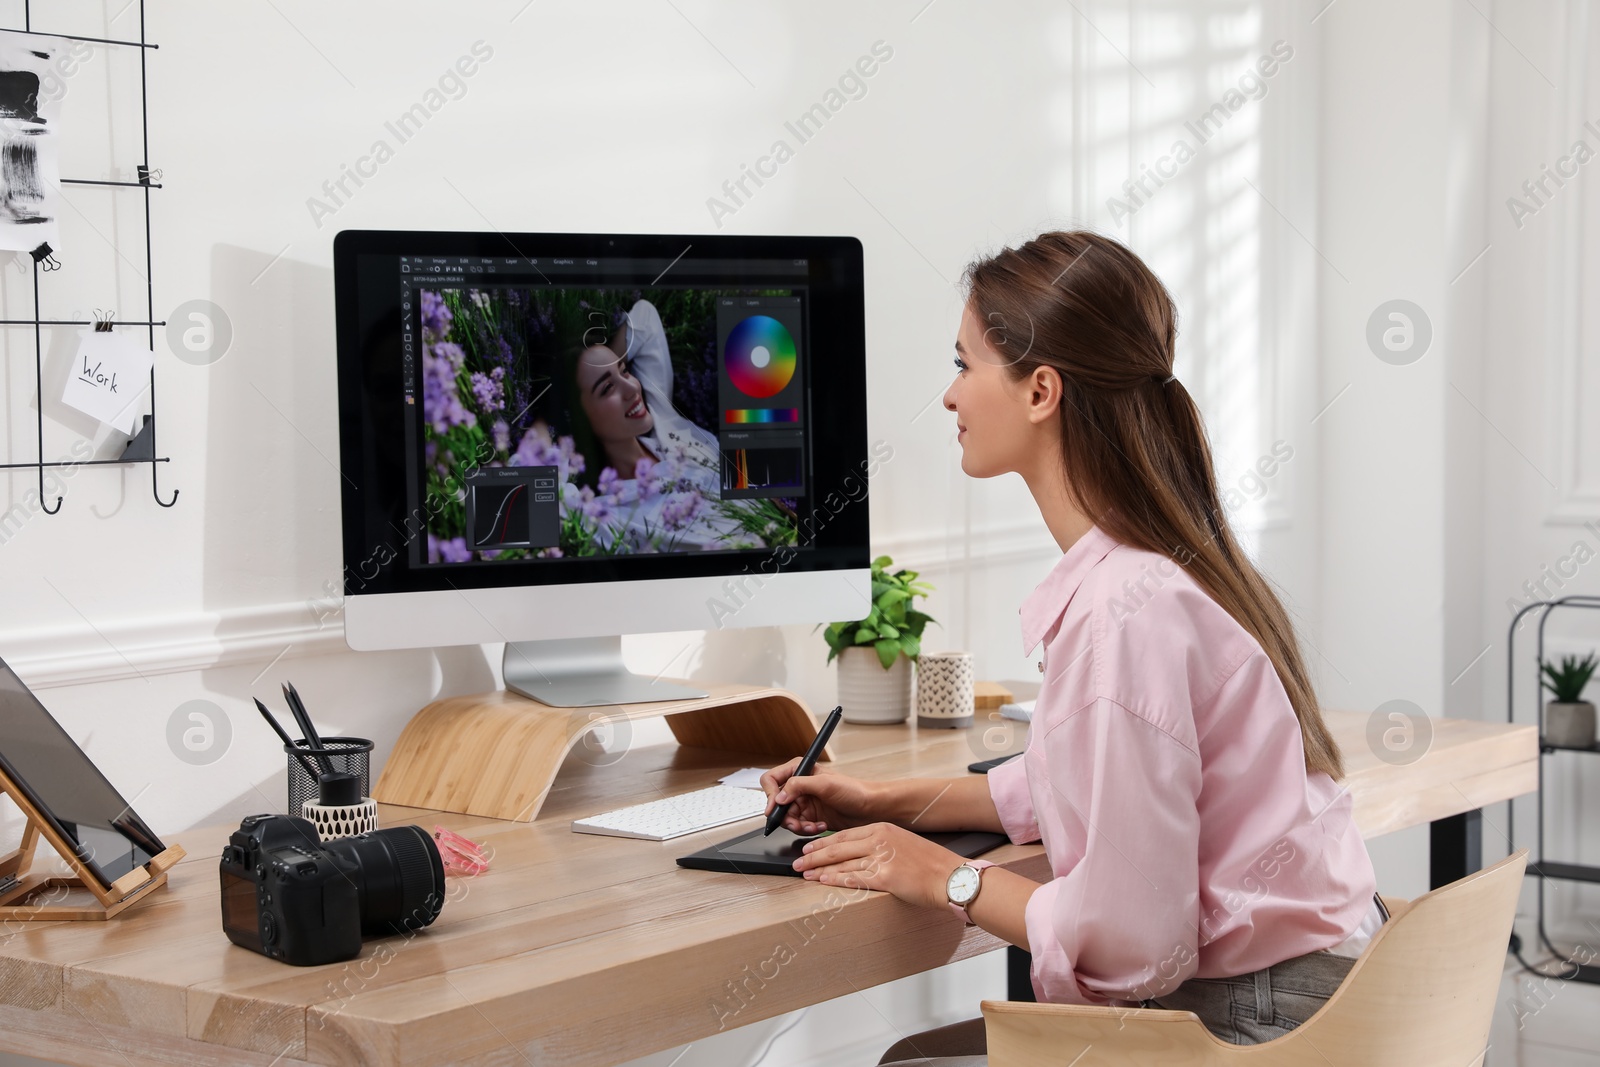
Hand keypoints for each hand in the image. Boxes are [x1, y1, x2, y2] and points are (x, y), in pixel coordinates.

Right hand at [760, 758, 879, 834]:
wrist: (871, 809)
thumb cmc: (854, 790)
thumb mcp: (825, 784)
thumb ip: (799, 786)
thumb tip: (778, 797)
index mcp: (801, 771)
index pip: (772, 779)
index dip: (770, 795)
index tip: (774, 808)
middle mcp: (800, 786)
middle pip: (777, 803)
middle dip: (785, 815)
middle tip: (796, 823)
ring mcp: (805, 802)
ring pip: (787, 817)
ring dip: (797, 825)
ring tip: (811, 826)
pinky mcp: (811, 816)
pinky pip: (799, 826)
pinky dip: (806, 829)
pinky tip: (820, 826)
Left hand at [789, 823, 962, 910]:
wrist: (950, 876)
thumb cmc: (930, 863)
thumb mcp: (903, 842)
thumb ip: (881, 844)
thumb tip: (861, 852)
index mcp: (882, 829)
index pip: (844, 835)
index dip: (823, 842)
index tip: (809, 847)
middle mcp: (879, 840)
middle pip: (837, 847)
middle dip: (814, 855)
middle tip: (797, 860)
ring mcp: (881, 858)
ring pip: (841, 862)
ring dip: (819, 868)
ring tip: (803, 872)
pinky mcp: (885, 877)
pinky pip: (853, 878)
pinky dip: (835, 879)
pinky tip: (822, 881)